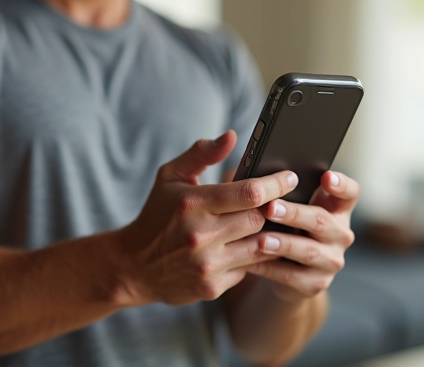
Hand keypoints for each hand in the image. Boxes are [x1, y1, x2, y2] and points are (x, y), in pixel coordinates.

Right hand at [118, 131, 299, 305]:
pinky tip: (249, 246)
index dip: (276, 184)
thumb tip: (232, 136)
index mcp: (192, 203)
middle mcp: (200, 235)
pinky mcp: (212, 287)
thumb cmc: (157, 215)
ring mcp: (207, 264)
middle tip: (280, 201)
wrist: (133, 267)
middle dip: (273, 209)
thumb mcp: (170, 177)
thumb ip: (201, 154)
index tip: (289, 177)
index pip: (249, 192)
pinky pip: (248, 269)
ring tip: (272, 223)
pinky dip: (253, 256)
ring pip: (260, 246)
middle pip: (259, 219)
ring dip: (269, 234)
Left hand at [245, 170, 359, 301]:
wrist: (290, 271)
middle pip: (322, 221)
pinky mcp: (316, 283)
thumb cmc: (289, 227)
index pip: (350, 193)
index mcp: (338, 210)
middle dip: (294, 214)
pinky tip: (250, 261)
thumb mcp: (294, 208)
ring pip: (308, 251)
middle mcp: (340, 234)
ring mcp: (331, 261)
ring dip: (283, 244)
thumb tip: (259, 178)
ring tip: (262, 240)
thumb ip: (288, 193)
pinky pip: (291, 275)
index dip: (341, 185)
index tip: (326, 176)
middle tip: (271, 208)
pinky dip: (269, 267)